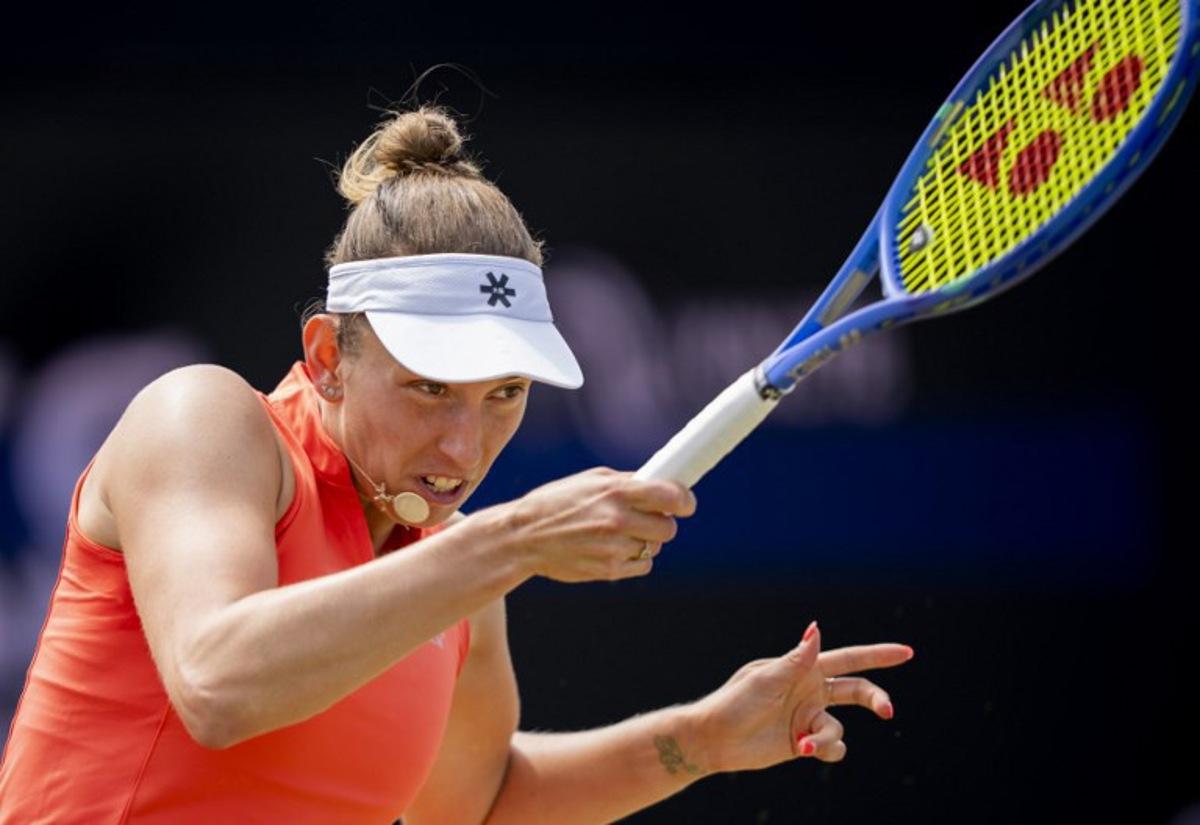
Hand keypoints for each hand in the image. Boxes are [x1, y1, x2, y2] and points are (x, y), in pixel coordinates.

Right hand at [501, 467, 696, 582]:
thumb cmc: (556, 503)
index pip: (671, 496)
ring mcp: (615, 548)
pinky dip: (634, 558)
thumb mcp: (590, 480)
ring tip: (616, 533)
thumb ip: (626, 483)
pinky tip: (612, 549)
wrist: (523, 537)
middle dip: (661, 523)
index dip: (685, 500)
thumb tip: (659, 484)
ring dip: (644, 541)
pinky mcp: (610, 571)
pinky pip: (643, 565)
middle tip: (645, 519)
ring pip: (655, 547)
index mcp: (615, 491)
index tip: (686, 503)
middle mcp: (618, 520)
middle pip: (668, 528)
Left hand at [689, 622, 912, 771]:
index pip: (848, 658)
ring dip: (827, 737)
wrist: (716, 738)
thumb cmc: (735, 701)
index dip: (877, 655)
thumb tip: (817, 628)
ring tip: (803, 743)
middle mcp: (810, 691)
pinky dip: (823, 750)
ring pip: (839, 727)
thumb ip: (797, 658)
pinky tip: (803, 749)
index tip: (907, 652)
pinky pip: (831, 747)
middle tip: (888, 711)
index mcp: (804, 668)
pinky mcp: (804, 741)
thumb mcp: (767, 677)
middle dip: (876, 700)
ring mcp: (808, 717)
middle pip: (857, 691)